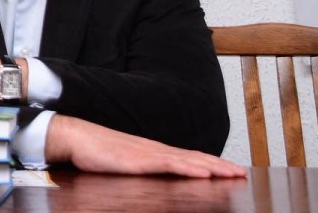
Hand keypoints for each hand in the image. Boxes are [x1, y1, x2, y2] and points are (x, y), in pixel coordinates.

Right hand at [46, 115, 247, 177]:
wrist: (75, 137)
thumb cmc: (94, 151)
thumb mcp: (122, 164)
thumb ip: (139, 170)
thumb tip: (154, 182)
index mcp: (152, 151)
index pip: (188, 158)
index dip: (210, 163)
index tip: (230, 170)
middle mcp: (155, 150)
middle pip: (194, 158)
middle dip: (220, 166)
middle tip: (242, 173)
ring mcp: (148, 153)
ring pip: (188, 160)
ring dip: (212, 166)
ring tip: (233, 173)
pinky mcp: (139, 160)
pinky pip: (170, 164)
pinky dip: (190, 168)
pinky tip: (204, 172)